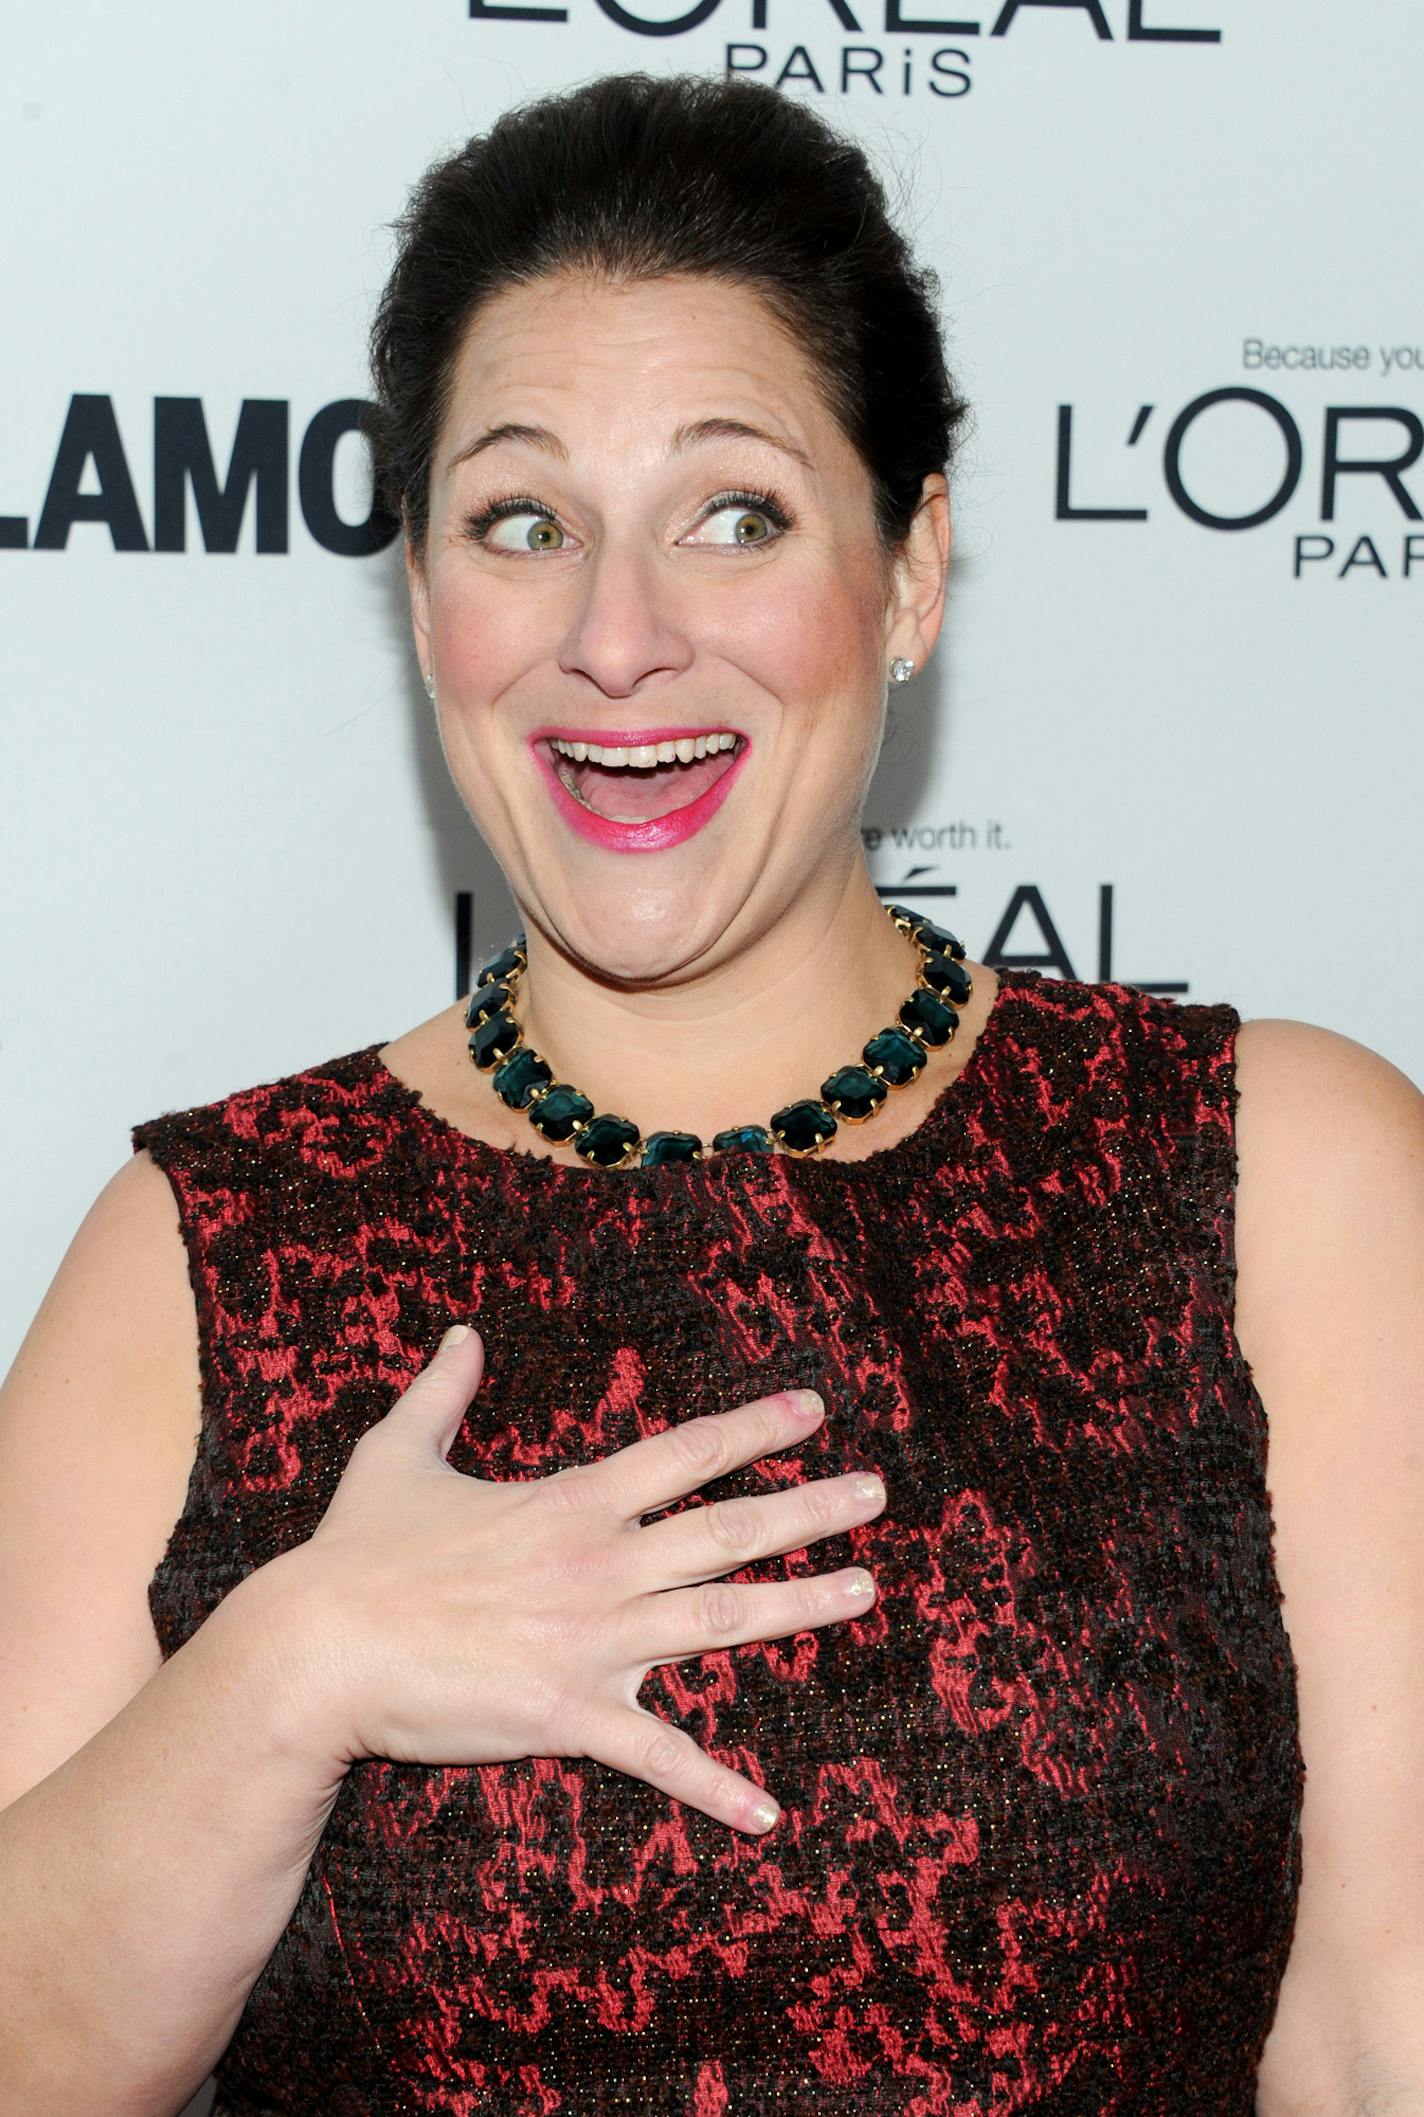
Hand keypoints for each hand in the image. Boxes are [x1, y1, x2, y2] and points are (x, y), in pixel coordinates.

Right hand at [283, 1325, 883, 1833]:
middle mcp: (600, 1565)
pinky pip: (658, 1757)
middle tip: (877, 1494)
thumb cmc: (355, 1553)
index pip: (685, 1454)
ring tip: (865, 1589)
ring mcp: (592, 1642)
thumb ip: (442, 1391)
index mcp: (571, 1503)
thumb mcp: (398, 1453)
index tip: (812, 1410)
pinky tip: (770, 1813)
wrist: (315, 1649)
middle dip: (811, 1510)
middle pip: (728, 1529)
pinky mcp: (568, 1715)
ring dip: (800, 1606)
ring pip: (720, 1618)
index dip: (754, 1430)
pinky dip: (716, 1787)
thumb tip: (460, 1332)